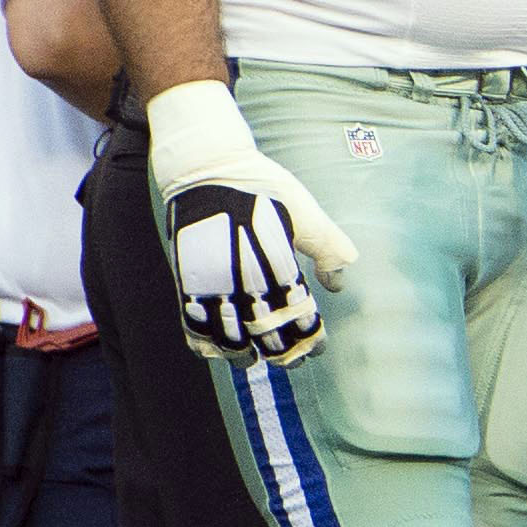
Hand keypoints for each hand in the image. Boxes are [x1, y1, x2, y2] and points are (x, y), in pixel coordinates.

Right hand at [146, 80, 360, 363]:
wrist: (205, 166)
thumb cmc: (260, 184)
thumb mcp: (304, 212)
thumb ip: (327, 248)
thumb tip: (339, 284)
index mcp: (276, 265)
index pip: (298, 317)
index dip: (309, 337)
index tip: (317, 346)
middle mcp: (244, 280)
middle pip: (265, 334)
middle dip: (282, 352)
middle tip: (292, 358)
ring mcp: (212, 283)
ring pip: (227, 339)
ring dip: (242, 356)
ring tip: (252, 361)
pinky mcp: (187, 279)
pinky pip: (191, 324)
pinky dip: (204, 342)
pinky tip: (216, 349)